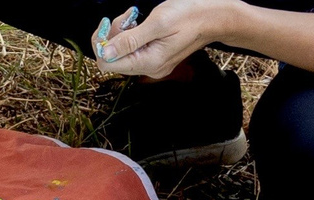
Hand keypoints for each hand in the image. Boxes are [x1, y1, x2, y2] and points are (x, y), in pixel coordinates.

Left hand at [94, 0, 242, 77]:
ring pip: (122, 53)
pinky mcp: (155, 58)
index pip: (107, 63)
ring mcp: (152, 65)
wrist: (212, 17)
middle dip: (113, 35)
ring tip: (134, 17)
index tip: (106, 23)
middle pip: (114, 58)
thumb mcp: (158, 23)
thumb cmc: (189, 15)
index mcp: (148, 63)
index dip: (101, 43)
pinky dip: (131, 35)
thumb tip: (105, 52)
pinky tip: (139, 23)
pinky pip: (133, 50)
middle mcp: (149, 69)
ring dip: (122, 33)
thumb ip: (130, 40)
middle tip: (127, 16)